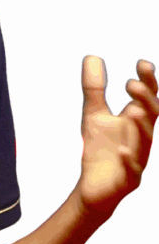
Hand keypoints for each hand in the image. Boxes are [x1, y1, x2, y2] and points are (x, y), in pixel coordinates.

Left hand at [78, 57, 158, 218]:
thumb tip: (92, 55)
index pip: (147, 97)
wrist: (92, 187)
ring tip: (134, 110)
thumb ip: (94, 87)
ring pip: (146, 142)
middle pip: (152, 115)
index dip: (148, 81)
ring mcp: (137, 158)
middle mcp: (141, 137)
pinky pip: (132, 169)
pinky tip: (122, 150)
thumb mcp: (93, 114)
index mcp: (136, 120)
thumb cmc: (99, 148)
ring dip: (141, 127)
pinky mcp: (128, 178)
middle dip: (145, 99)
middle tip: (131, 84)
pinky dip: (129, 159)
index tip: (142, 63)